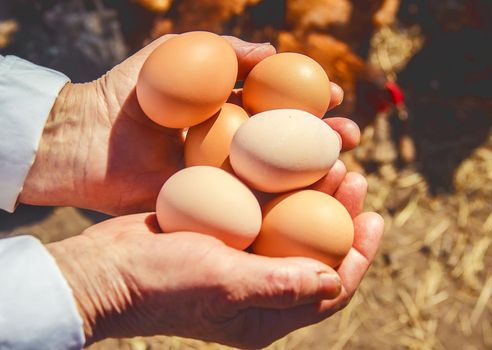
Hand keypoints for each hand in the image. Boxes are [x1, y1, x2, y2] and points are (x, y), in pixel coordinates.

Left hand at [19, 34, 357, 214]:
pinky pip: (248, 204)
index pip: (280, 105)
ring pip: (277, 176)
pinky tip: (307, 202)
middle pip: (288, 143)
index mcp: (227, 111)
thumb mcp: (172, 54)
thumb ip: (221, 49)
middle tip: (350, 136)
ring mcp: (223, 176)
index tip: (334, 96)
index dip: (309, 101)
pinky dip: (279, 204)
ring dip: (313, 172)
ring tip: (343, 165)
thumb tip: (272, 51)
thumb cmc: (126, 93)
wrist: (84, 140)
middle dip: (324, 139)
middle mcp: (231, 144)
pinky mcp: (210, 205)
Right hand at [47, 177, 382, 347]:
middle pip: (317, 253)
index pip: (331, 290)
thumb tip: (334, 281)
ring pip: (294, 228)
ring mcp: (243, 260)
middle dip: (342, 218)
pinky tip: (289, 161)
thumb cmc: (161, 282)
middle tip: (355, 178)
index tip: (374, 219)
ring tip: (333, 163)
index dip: (359, 257)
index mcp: (267, 313)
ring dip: (315, 196)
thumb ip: (278, 285)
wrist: (109, 268)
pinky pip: (265, 212)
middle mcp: (261, 287)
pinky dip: (282, 188)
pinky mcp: (225, 237)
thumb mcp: (222, 284)